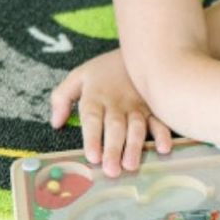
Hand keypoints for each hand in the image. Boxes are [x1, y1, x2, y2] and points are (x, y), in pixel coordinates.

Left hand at [49, 49, 172, 176]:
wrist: (139, 49)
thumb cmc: (105, 69)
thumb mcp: (78, 76)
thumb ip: (62, 97)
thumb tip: (56, 123)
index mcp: (95, 97)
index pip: (92, 119)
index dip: (93, 138)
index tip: (92, 157)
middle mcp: (116, 103)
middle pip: (115, 127)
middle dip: (113, 149)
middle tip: (112, 170)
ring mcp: (137, 106)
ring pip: (136, 127)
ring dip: (134, 147)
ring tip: (131, 165)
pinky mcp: (153, 108)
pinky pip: (159, 121)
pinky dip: (163, 134)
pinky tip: (163, 148)